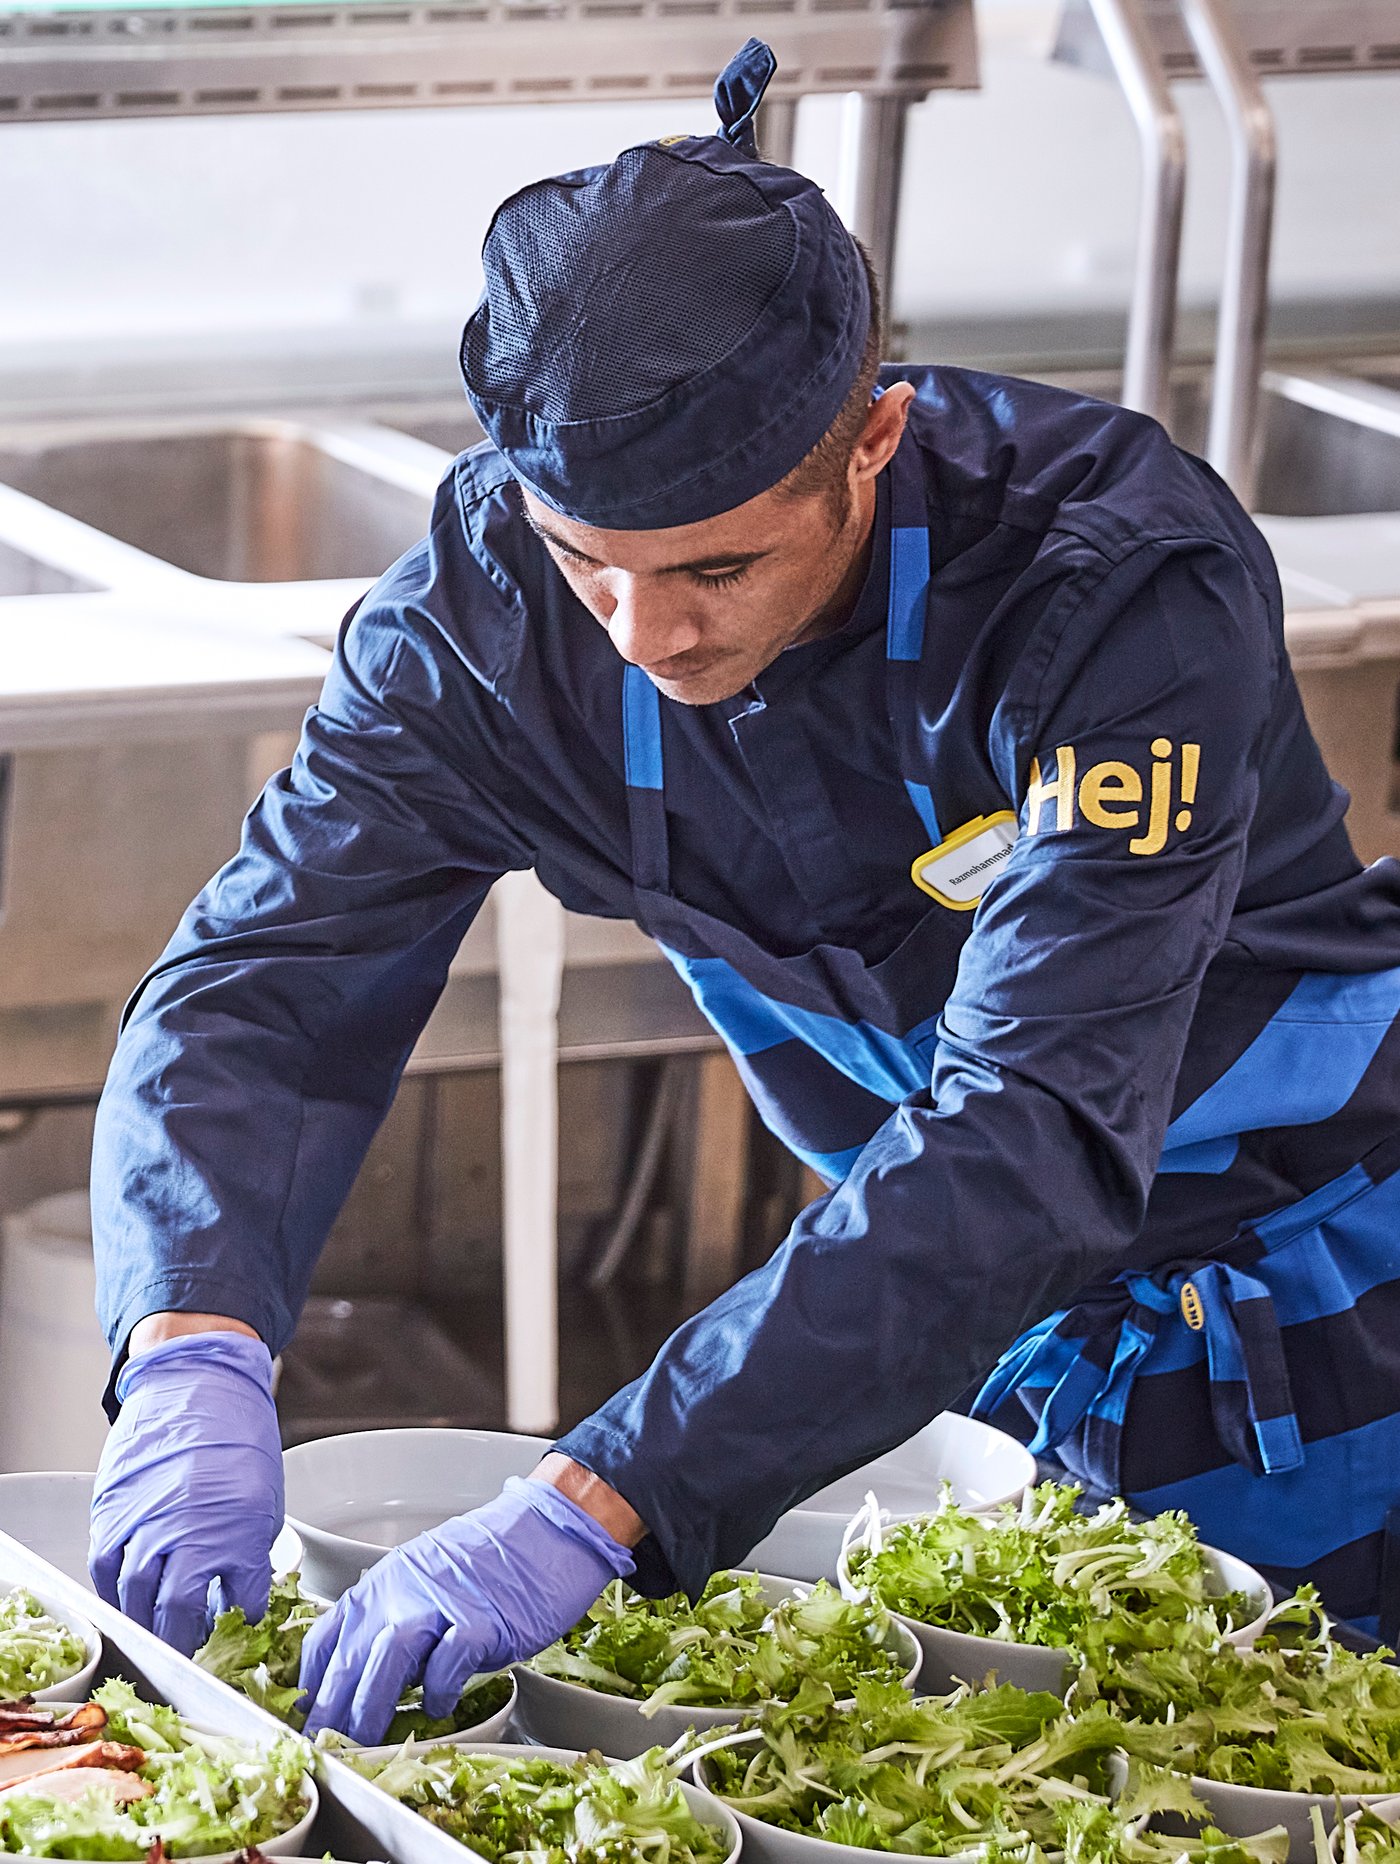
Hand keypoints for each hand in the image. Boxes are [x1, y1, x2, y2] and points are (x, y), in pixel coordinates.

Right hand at [89, 1332, 283, 1655]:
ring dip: (147, 1622)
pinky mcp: (113, 1510)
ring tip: (159, 1632)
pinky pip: (106, 1567)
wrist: (197, 1383)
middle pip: (177, 1611)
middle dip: (184, 1638)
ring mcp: (144, 1521)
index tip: (240, 1626)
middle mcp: (187, 1530)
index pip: (240, 1599)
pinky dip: (115, 1590)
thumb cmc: (237, 1434)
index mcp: (236, 1526)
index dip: (241, 1618)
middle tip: (189, 1647)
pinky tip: (129, 1599)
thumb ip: (250, 1547)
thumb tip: (241, 1589)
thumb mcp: (263, 1493)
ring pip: (137, 1595)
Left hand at [298, 1476, 633, 1743]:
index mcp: (385, 1580)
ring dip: (370, 1708)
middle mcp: (404, 1589)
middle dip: (330, 1711)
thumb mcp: (426, 1577)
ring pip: (387, 1660)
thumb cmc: (493, 1557)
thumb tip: (367, 1673)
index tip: (306, 1718)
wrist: (550, 1527)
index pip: (327, 1637)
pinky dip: (438, 1692)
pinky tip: (439, 1707)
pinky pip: (448, 1664)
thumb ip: (394, 1616)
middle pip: (350, 1656)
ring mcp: (442, 1603)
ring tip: (364, 1743)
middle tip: (324, 1748)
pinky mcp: (482, 1620)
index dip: (311, 1685)